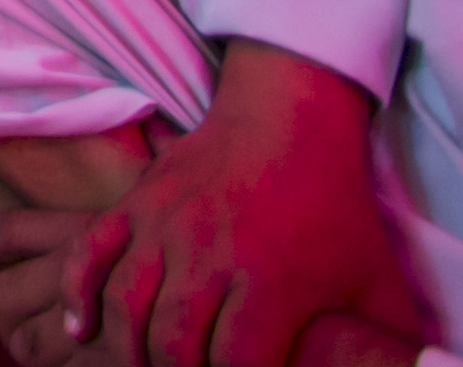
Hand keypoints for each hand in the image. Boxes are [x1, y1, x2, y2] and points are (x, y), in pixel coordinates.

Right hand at [68, 47, 424, 366]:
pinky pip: (89, 254)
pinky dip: (80, 295)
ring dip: (128, 351)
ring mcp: (167, 226)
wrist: (289, 120)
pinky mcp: (137, 202)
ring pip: (127, 307)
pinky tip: (81, 330)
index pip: (235, 365)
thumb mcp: (377, 285)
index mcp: (273, 283)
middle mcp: (212, 255)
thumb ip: (383, 347)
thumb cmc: (335, 211)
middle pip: (174, 346)